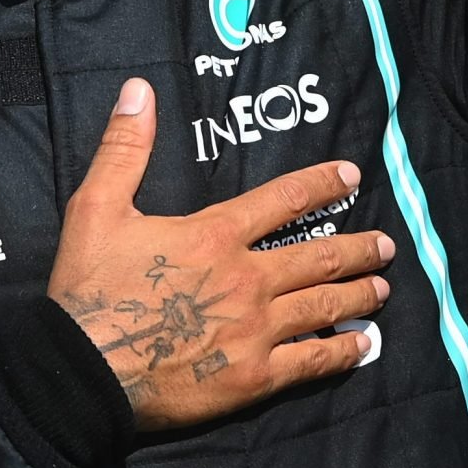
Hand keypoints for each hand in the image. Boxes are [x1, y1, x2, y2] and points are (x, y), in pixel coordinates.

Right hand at [49, 78, 393, 430]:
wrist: (82, 371)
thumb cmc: (89, 290)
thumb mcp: (95, 208)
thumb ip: (124, 148)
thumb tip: (140, 90)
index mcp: (215, 235)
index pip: (282, 200)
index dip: (321, 184)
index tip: (352, 176)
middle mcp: (247, 279)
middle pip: (318, 256)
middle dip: (358, 248)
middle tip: (386, 245)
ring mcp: (255, 330)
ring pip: (324, 305)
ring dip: (359, 293)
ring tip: (383, 287)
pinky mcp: (253, 377)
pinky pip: (312, 360)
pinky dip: (343, 351)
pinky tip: (364, 346)